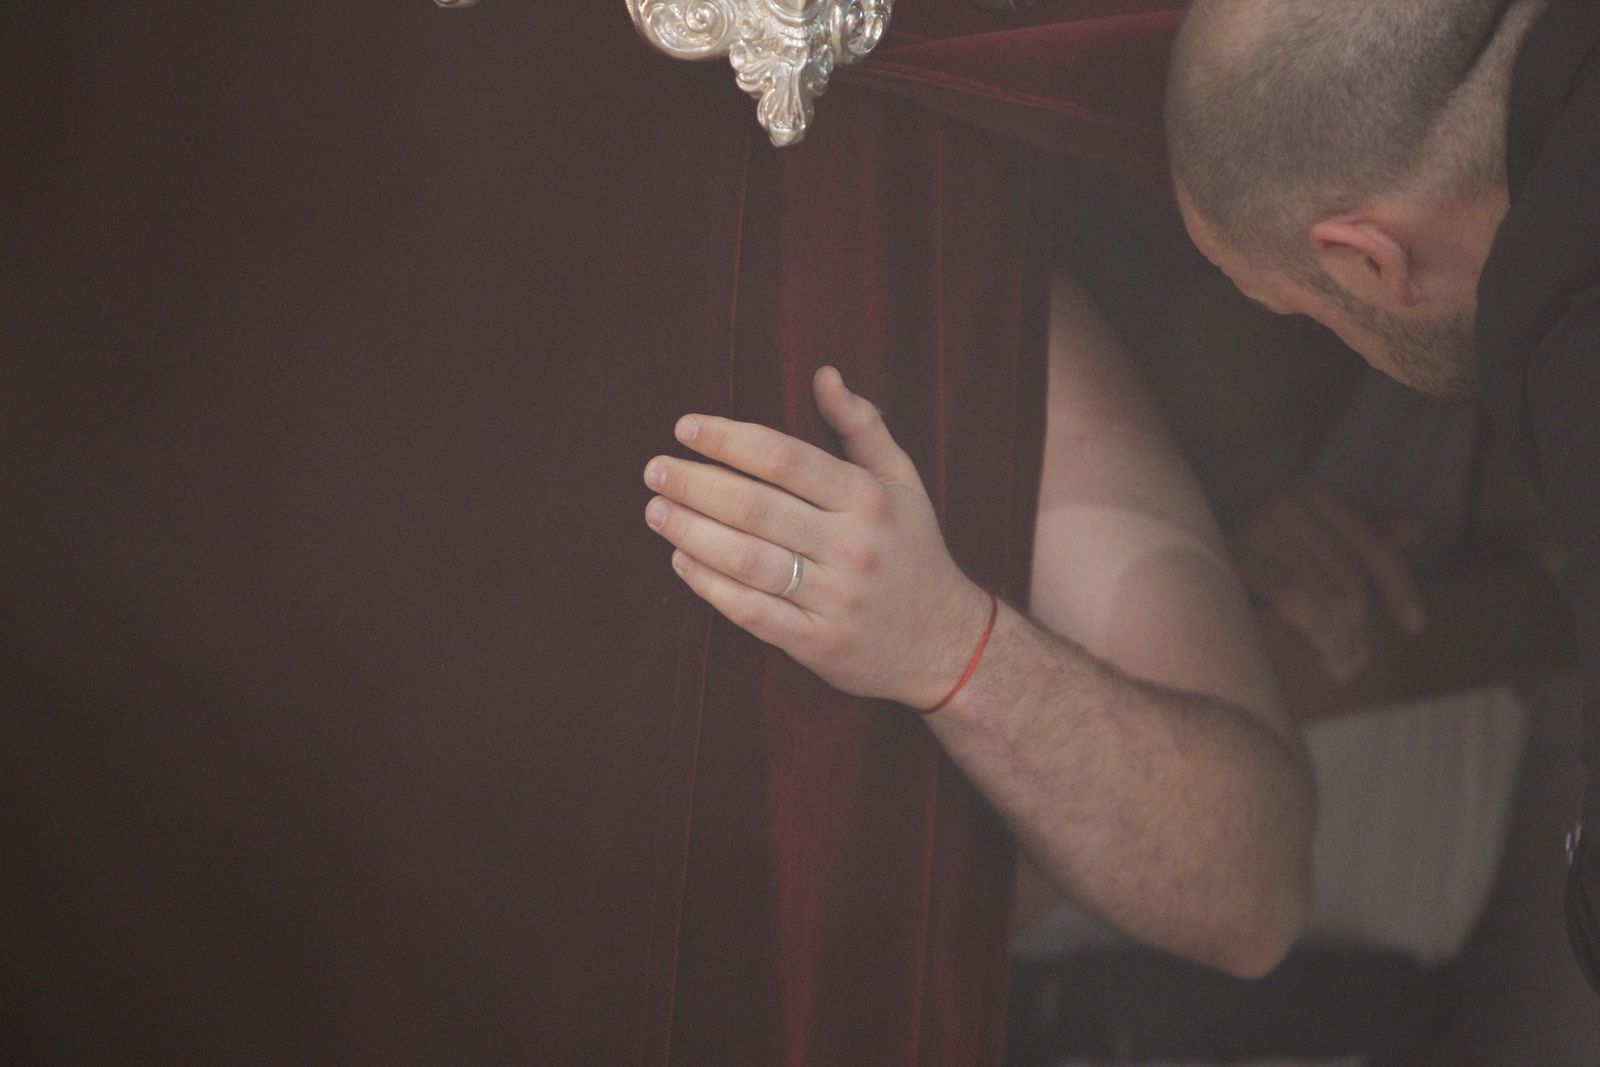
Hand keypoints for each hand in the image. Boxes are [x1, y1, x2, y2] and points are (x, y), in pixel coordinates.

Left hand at [642, 366, 991, 708]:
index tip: (685, 428)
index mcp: (868, 500)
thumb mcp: (902, 483)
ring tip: (656, 511)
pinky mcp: (819, 644)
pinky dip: (710, 586)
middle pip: (755, 507)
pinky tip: (680, 561)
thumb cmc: (914, 551)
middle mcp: (852, 547)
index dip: (728, 440)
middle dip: (695, 484)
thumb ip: (862, 427)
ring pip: (747, 560)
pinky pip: (752, 613)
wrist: (946, 645)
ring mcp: (835, 599)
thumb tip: (824, 375)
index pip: (785, 459)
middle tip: (655, 469)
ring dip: (691, 532)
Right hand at [1228, 477, 1425, 681]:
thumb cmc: (1233, 549)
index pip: (1369, 540)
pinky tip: (1327, 660)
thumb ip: (1356, 531)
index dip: (1399, 585)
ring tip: (1344, 668)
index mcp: (1304, 485)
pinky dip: (1321, 635)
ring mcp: (1254, 521)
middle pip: (1347, 575)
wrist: (1152, 549)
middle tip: (1357, 662)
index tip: (1414, 625)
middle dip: (1360, 626)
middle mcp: (1282, 495)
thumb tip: (1417, 527)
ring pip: (1326, 592)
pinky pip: (1296, 598)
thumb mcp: (1301, 534)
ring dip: (1343, 640)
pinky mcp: (1230, 552)